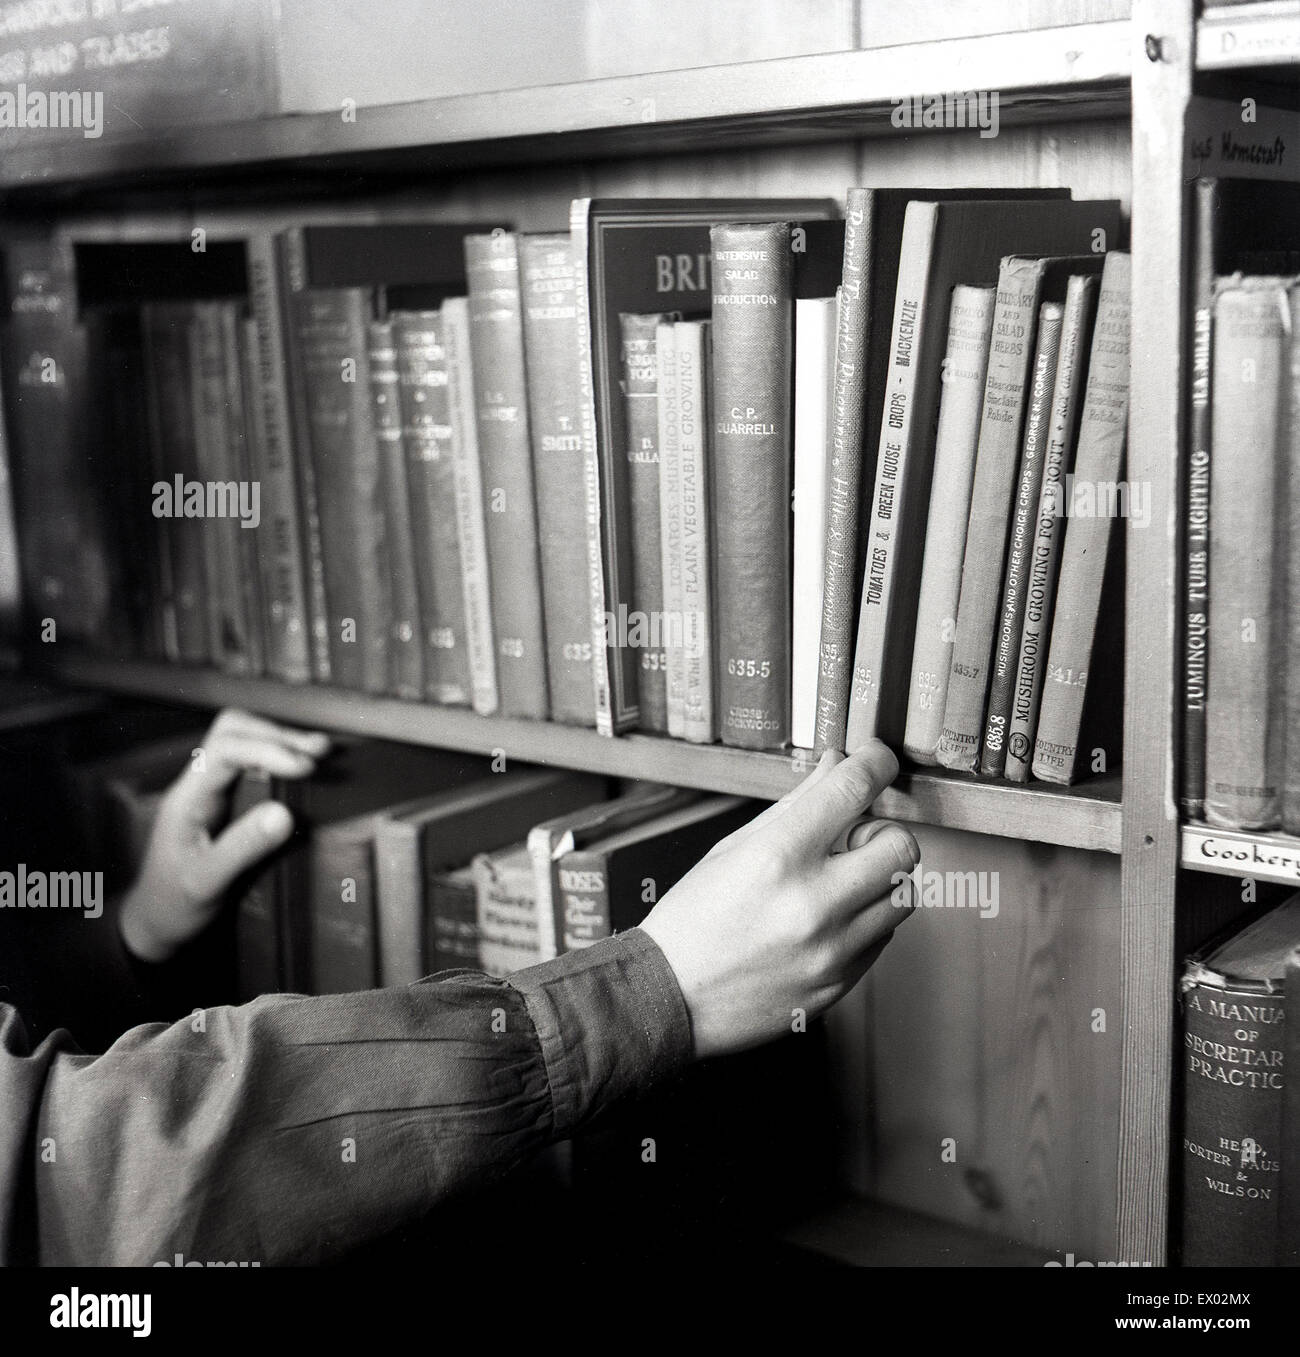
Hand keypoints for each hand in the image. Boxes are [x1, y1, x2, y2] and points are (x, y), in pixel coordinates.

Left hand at [118, 709, 329, 962]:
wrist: (154, 922)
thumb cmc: (172, 905)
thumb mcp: (206, 883)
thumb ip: (242, 849)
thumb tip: (284, 815)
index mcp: (186, 799)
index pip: (225, 751)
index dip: (268, 750)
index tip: (305, 767)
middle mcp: (196, 785)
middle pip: (232, 730)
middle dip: (278, 734)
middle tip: (319, 751)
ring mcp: (209, 790)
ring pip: (242, 740)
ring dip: (280, 741)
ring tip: (319, 753)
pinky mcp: (224, 799)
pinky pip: (249, 763)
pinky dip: (278, 757)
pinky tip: (301, 767)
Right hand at [640, 740, 918, 1058]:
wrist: (671, 998)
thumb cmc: (692, 921)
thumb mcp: (733, 849)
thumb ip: (794, 805)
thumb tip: (835, 766)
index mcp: (777, 857)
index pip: (852, 790)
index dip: (875, 763)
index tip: (877, 760)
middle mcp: (812, 903)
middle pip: (900, 846)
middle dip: (884, 832)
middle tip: (857, 839)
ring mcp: (831, 949)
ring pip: (903, 894)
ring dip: (881, 878)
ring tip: (845, 882)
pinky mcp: (840, 983)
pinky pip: (884, 937)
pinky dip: (868, 919)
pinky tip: (832, 919)